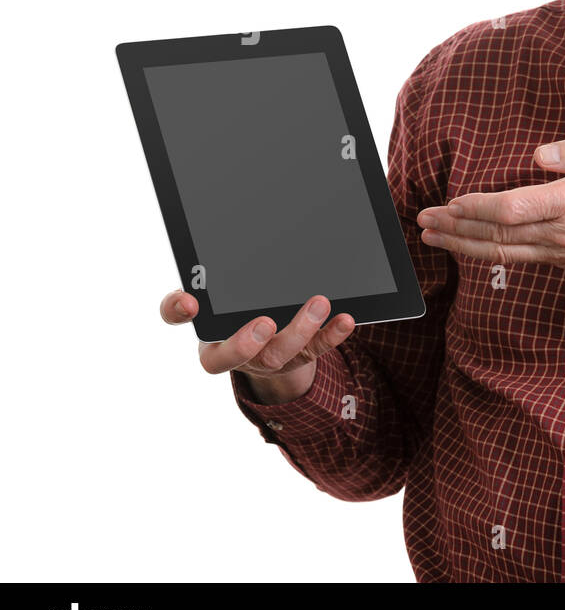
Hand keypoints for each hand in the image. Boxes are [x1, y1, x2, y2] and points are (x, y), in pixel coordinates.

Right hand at [159, 290, 355, 403]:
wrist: (270, 339)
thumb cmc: (240, 309)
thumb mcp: (223, 293)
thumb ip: (211, 277)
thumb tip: (214, 252)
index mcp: (206, 329)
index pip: (175, 316)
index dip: (178, 312)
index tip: (190, 301)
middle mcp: (232, 349)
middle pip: (234, 354)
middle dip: (247, 343)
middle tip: (264, 322)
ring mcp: (267, 358)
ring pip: (279, 354)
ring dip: (300, 329)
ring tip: (319, 303)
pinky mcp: (299, 357)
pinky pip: (316, 350)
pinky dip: (332, 335)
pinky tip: (345, 319)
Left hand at [416, 129, 564, 272]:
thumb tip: (540, 156)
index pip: (511, 209)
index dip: (474, 208)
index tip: (447, 202)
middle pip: (498, 235)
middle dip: (456, 229)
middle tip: (423, 222)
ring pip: (506, 253)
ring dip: (466, 246)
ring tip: (436, 238)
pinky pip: (524, 260)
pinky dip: (494, 254)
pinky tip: (477, 247)